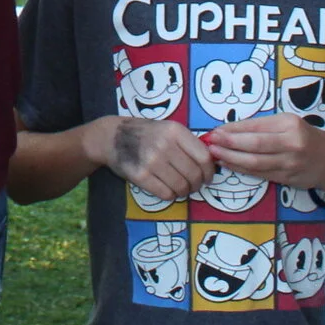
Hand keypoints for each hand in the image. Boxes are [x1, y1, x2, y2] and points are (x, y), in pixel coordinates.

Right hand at [90, 115, 213, 200]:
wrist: (112, 136)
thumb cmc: (145, 133)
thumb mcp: (168, 128)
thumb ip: (188, 142)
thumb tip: (212, 162)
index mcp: (175, 131)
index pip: (204, 157)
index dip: (209, 172)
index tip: (207, 177)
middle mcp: (164, 145)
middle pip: (194, 174)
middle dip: (197, 185)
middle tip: (193, 185)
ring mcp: (151, 161)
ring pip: (181, 187)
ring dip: (183, 191)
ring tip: (180, 188)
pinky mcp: (140, 176)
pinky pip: (166, 194)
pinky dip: (170, 195)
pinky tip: (166, 189)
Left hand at [204, 113, 324, 189]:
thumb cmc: (305, 137)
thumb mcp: (287, 123)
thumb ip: (261, 126)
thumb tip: (228, 130)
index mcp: (290, 125)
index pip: (256, 127)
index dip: (233, 130)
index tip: (216, 130)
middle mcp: (291, 144)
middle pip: (255, 145)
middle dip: (229, 144)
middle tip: (211, 142)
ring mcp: (289, 164)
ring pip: (255, 163)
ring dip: (231, 158)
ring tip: (214, 154)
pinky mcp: (286, 179)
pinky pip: (259, 174)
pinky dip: (241, 169)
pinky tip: (228, 164)